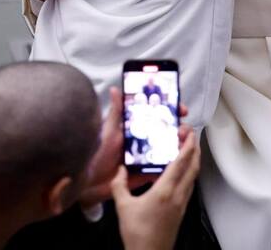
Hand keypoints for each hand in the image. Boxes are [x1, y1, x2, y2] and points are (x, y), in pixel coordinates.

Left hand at [81, 87, 192, 208]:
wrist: (87, 181)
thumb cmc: (95, 153)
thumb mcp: (107, 130)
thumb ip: (115, 112)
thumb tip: (115, 89)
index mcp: (135, 129)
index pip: (156, 116)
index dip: (170, 111)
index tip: (180, 109)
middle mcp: (143, 141)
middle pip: (167, 132)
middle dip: (179, 128)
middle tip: (183, 129)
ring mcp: (146, 157)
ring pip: (168, 149)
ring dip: (179, 145)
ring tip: (184, 143)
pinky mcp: (146, 173)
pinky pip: (163, 169)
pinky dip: (172, 165)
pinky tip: (180, 161)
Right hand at [111, 131, 200, 249]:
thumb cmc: (137, 233)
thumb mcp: (123, 207)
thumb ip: (119, 185)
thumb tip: (120, 170)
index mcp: (164, 191)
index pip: (181, 162)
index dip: (188, 145)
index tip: (190, 133)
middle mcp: (178, 195)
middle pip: (193, 167)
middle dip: (195, 149)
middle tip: (191, 136)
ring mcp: (182, 203)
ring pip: (193, 176)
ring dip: (194, 161)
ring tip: (189, 150)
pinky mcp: (181, 210)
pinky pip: (189, 186)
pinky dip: (189, 174)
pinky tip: (182, 173)